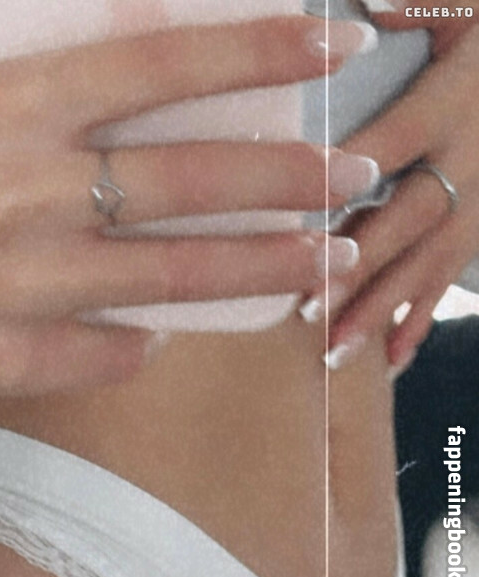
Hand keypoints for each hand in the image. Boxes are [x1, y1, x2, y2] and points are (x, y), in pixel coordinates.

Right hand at [0, 16, 374, 395]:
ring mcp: (19, 289)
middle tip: (356, 178)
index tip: (334, 48)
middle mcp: (21, 194)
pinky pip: (114, 352)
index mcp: (7, 111)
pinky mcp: (10, 363)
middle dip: (291, 181)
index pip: (161, 65)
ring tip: (326, 261)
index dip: (259, 52)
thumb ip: (65, 117)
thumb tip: (167, 130)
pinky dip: (149, 341)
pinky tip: (157, 331)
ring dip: (265, 268)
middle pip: (192, 181)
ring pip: (175, 278)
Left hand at [300, 8, 478, 373]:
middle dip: (360, 270)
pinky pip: (450, 280)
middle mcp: (470, 163)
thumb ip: (429, 5)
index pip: (391, 145)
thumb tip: (372, 4)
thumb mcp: (473, 4)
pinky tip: (391, 358)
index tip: (299, 217)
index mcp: (455, 103)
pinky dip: (420, 321)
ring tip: (335, 352)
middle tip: (310, 312)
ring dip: (381, 312)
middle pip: (407, 223)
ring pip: (427, 266)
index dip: (346, 179)